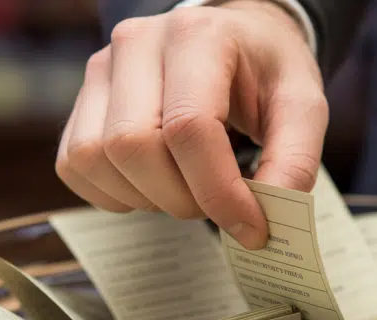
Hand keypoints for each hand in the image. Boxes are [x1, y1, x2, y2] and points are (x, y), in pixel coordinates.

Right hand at [56, 0, 327, 248]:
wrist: (232, 38)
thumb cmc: (264, 71)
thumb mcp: (301, 106)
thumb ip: (293, 161)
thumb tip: (268, 218)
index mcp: (199, 35)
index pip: (189, 126)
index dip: (219, 192)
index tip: (251, 227)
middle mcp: (138, 43)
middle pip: (134, 146)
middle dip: (181, 198)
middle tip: (217, 203)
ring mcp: (101, 69)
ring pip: (96, 158)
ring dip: (146, 198)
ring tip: (187, 190)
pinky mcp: (82, 101)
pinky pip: (75, 165)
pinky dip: (114, 194)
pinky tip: (154, 185)